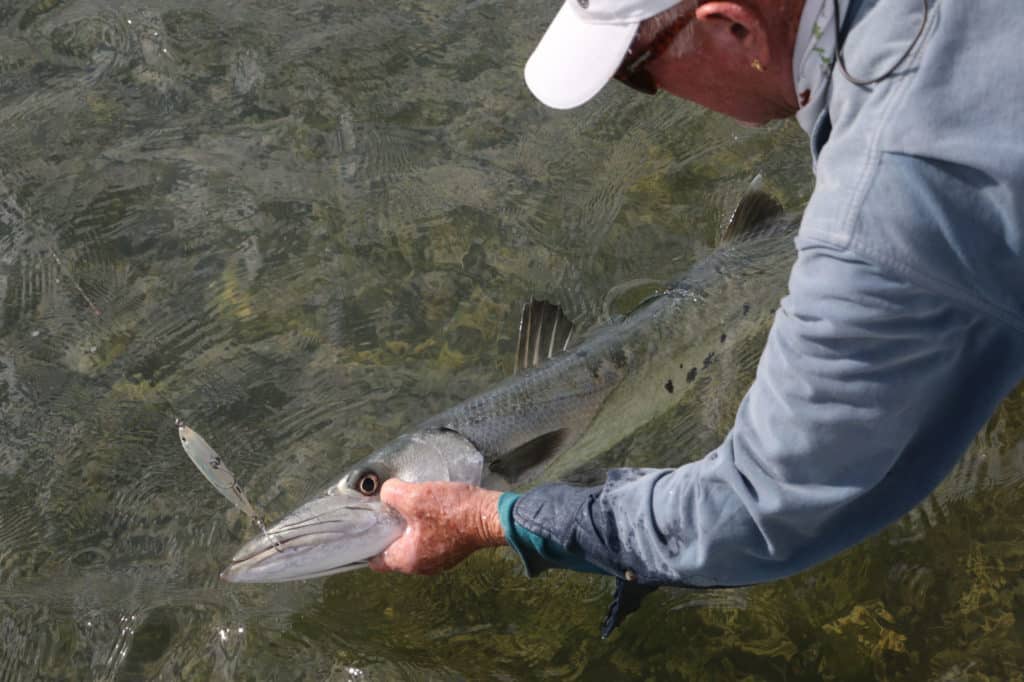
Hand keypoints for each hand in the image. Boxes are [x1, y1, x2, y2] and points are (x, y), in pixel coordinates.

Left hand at [369, 480, 504, 574]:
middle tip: (391, 510)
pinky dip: (427, 529)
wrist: (490, 515)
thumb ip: (392, 494)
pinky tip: (432, 510)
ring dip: (411, 529)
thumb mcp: (415, 497)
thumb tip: (386, 493)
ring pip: (414, 546)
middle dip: (391, 531)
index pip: (376, 560)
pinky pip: (431, 541)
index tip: (369, 525)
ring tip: (412, 507)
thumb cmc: (453, 511)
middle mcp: (422, 566)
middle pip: (395, 551)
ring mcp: (439, 561)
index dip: (369, 542)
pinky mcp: (452, 551)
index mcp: (408, 559)